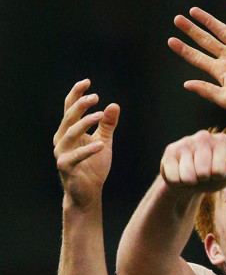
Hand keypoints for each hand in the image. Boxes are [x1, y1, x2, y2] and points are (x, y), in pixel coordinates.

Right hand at [53, 79, 119, 207]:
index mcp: (69, 131)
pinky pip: (75, 156)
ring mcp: (61, 153)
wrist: (88, 193)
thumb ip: (107, 125)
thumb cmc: (93, 166)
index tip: (87, 82)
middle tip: (96, 97)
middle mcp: (61, 139)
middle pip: (69, 117)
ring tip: (100, 115)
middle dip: (81, 105)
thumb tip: (114, 105)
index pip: (70, 108)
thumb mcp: (104, 141)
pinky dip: (88, 150)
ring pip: (70, 132)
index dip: (76, 94)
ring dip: (85, 122)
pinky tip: (101, 145)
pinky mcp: (65, 166)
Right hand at [160, 130, 225, 191]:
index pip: (219, 171)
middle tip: (204, 175)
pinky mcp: (170, 151)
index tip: (217, 173)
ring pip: (188, 176)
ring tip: (193, 174)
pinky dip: (178, 181)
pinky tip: (180, 173)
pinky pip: (174, 177)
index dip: (217, 177)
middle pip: (202, 173)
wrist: (191, 179)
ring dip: (190, 181)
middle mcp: (204, 136)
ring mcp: (186, 142)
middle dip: (203, 179)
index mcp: (222, 141)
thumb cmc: (214, 176)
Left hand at [167, 0, 225, 113]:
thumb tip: (186, 84)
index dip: (184, 49)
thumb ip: (206, 91)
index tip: (171, 40)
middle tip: (177, 19)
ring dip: (208, 20)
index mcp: (220, 71)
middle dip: (191, 30)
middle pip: (205, 40)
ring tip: (194, 11)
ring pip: (222, 30)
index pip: (197, 57)